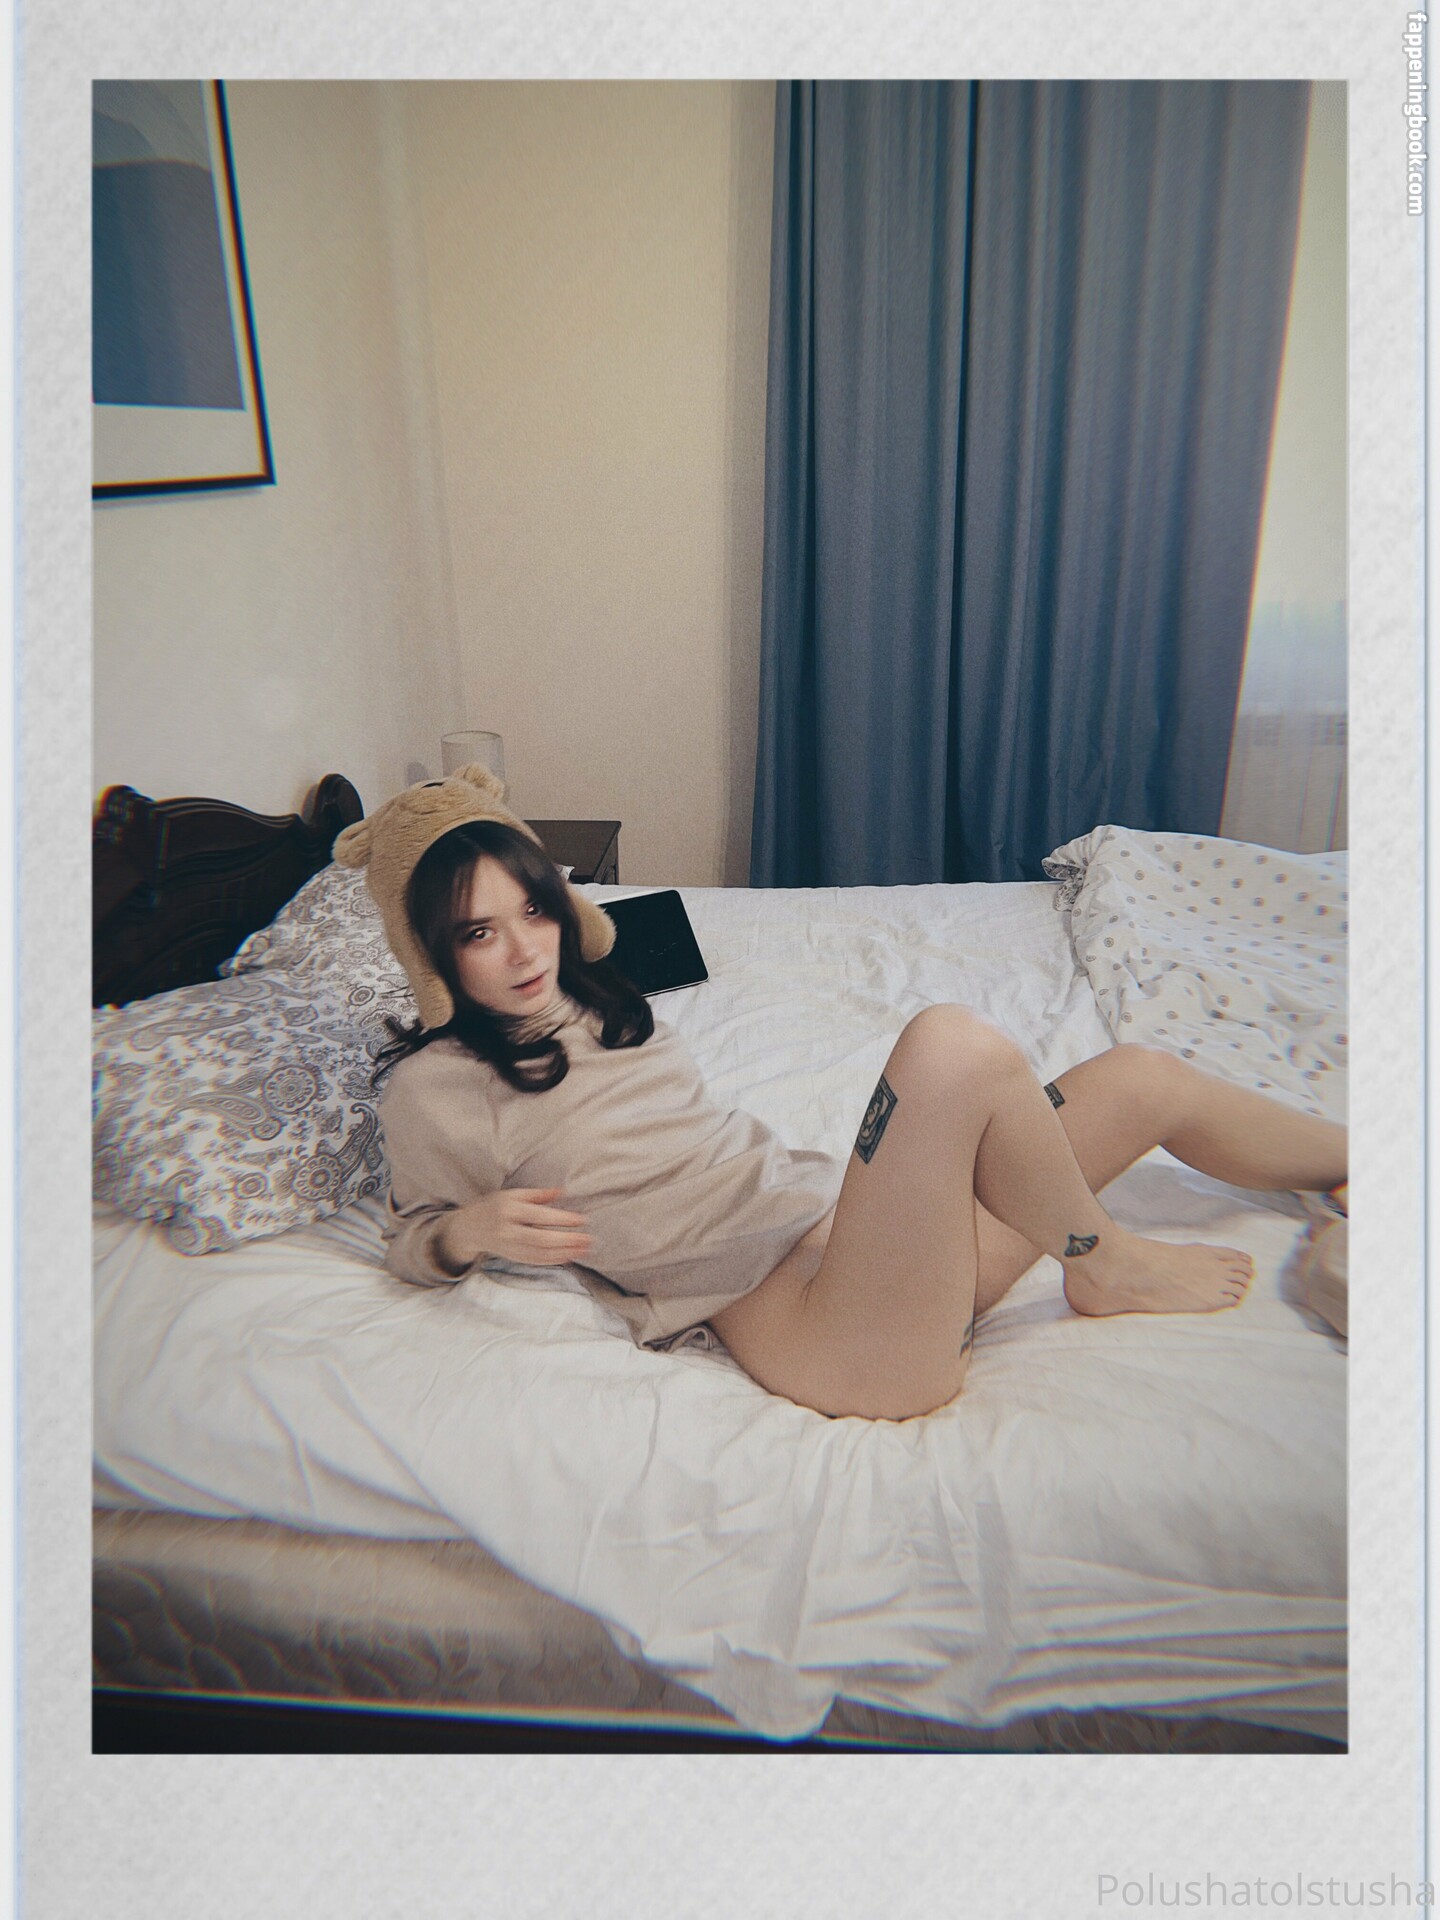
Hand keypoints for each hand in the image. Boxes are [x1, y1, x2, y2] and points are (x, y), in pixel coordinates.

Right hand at [438, 1188, 591, 1272]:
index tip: (581, 1220)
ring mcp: (509, 1247)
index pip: (539, 1217)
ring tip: (584, 1250)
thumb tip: (561, 1191)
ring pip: (540, 1254)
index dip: (561, 1219)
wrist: (469, 1228)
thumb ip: (537, 1195)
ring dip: (565, 1253)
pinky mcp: (512, 1257)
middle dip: (567, 1241)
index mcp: (508, 1210)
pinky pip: (535, 1261)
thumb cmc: (494, 1206)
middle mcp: (508, 1231)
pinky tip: (569, 1256)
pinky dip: (553, 1260)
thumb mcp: (512, 1194)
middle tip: (588, 1239)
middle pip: (541, 1239)